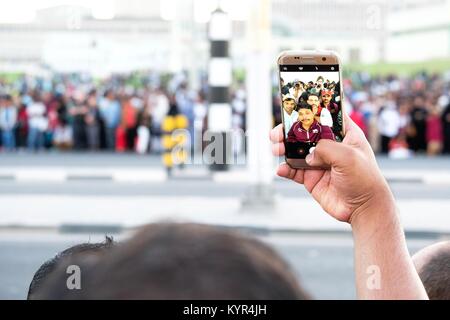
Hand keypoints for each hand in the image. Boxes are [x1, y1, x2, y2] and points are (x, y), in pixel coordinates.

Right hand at [270, 113, 392, 223]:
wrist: (362, 209)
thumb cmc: (365, 180)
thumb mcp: (348, 156)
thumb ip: (325, 149)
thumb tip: (309, 156)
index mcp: (345, 134)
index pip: (326, 116)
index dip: (311, 111)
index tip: (294, 108)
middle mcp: (331, 146)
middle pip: (305, 133)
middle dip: (289, 131)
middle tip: (278, 133)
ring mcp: (319, 162)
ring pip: (295, 151)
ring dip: (283, 148)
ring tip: (276, 149)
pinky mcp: (311, 178)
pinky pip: (293, 171)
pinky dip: (285, 169)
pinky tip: (281, 169)